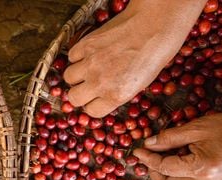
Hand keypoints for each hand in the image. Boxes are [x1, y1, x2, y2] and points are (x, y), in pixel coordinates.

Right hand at [63, 0, 205, 117]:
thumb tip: (103, 96)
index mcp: (115, 96)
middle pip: (74, 98)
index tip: (95, 100)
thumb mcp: (139, 84)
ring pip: (68, 77)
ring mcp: (90, 63)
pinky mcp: (85, 45)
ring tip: (87, 69)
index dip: (92, 105)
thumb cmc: (154, 55)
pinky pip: (71, 56)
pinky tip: (89, 53)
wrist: (154, 26)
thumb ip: (117, 93)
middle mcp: (99, 82)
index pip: (91, 111)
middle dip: (80, 94)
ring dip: (76, 75)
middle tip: (86, 87)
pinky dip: (77, 56)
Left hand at [133, 113, 221, 179]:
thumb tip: (148, 144)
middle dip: (154, 173)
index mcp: (200, 168)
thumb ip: (169, 138)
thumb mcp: (196, 128)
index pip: (164, 167)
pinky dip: (178, 176)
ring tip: (162, 157)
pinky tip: (177, 160)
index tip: (137, 151)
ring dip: (165, 176)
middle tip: (148, 157)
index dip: (147, 158)